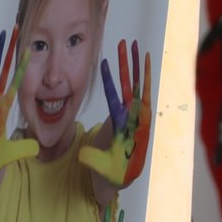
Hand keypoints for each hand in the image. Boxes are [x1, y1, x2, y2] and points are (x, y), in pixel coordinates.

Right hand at [0, 27, 38, 173]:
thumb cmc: (0, 160)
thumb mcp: (20, 151)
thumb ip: (28, 146)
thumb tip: (38, 148)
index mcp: (5, 108)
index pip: (17, 81)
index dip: (23, 66)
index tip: (29, 47)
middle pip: (5, 71)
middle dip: (9, 52)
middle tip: (14, 29)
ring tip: (1, 37)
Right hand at [79, 39, 152, 187]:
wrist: (123, 178)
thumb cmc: (112, 175)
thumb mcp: (102, 171)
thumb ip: (93, 161)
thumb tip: (83, 156)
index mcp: (126, 128)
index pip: (119, 101)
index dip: (111, 83)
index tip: (104, 66)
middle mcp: (135, 118)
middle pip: (133, 86)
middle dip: (128, 65)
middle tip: (125, 44)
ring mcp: (136, 115)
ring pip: (137, 85)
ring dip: (133, 65)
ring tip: (130, 45)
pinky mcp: (132, 115)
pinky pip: (137, 92)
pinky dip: (138, 76)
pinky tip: (138, 61)